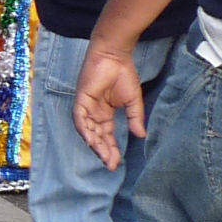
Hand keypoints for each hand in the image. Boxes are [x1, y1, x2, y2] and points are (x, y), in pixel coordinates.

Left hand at [72, 43, 145, 169]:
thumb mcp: (133, 101)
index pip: (107, 136)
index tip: (117, 163)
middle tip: (110, 165)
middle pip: (97, 136)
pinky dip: (84, 130)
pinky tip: (91, 141)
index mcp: (105, 113)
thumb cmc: (123, 74)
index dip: (111, 149)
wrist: (115, 56)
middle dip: (104, 151)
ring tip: (103, 157)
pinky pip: (79, 118)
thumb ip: (135, 118)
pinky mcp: (81, 99)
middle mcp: (94, 112)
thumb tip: (141, 136)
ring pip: (87, 131)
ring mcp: (86, 106)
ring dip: (95, 144)